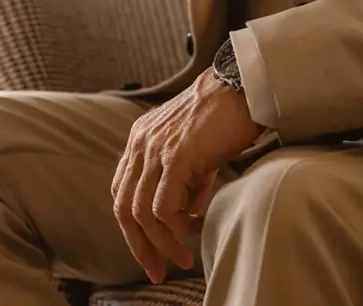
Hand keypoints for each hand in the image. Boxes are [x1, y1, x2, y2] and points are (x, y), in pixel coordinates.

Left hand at [111, 70, 263, 282]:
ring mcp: (155, 148)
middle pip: (123, 206)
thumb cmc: (223, 122)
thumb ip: (182, 182)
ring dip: (162, 242)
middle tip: (157, 271)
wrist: (240, 91)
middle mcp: (140, 143)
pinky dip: (177, 226)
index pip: (122, 191)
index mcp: (140, 140)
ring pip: (141, 212)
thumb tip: (184, 220)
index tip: (151, 253)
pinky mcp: (175, 156)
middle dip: (138, 244)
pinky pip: (164, 206)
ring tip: (183, 258)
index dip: (132, 226)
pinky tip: (196, 228)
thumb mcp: (193, 153)